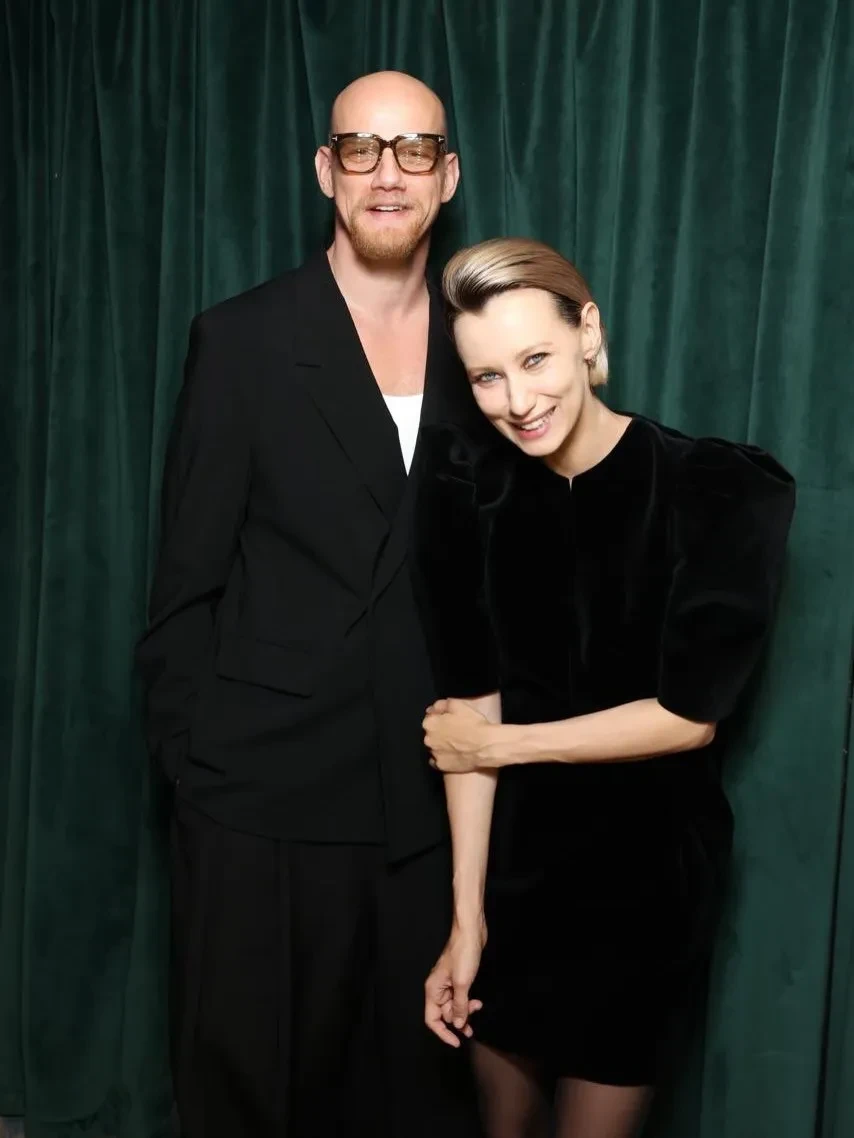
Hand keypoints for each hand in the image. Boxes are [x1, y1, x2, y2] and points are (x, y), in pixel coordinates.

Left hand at [423, 698, 495, 772]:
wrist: (486, 746)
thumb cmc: (473, 723)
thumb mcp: (458, 705)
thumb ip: (441, 705)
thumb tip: (432, 709)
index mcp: (429, 723)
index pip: (430, 718)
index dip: (441, 718)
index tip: (450, 720)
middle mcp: (428, 740)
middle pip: (431, 733)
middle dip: (439, 732)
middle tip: (454, 731)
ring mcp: (434, 754)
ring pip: (434, 747)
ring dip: (440, 745)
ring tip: (455, 744)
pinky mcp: (441, 766)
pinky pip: (437, 761)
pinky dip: (442, 758)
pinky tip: (452, 755)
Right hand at [424, 922, 485, 1046]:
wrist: (471, 932)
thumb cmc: (463, 954)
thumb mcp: (462, 983)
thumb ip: (459, 1006)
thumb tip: (458, 1025)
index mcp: (433, 990)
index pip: (432, 1019)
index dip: (443, 1033)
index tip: (456, 1042)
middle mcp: (438, 989)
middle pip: (445, 1014)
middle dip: (458, 1020)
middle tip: (472, 1027)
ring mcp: (448, 984)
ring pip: (454, 1007)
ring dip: (465, 1011)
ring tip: (477, 1008)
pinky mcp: (458, 979)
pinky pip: (461, 998)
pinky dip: (468, 1002)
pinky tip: (477, 1002)